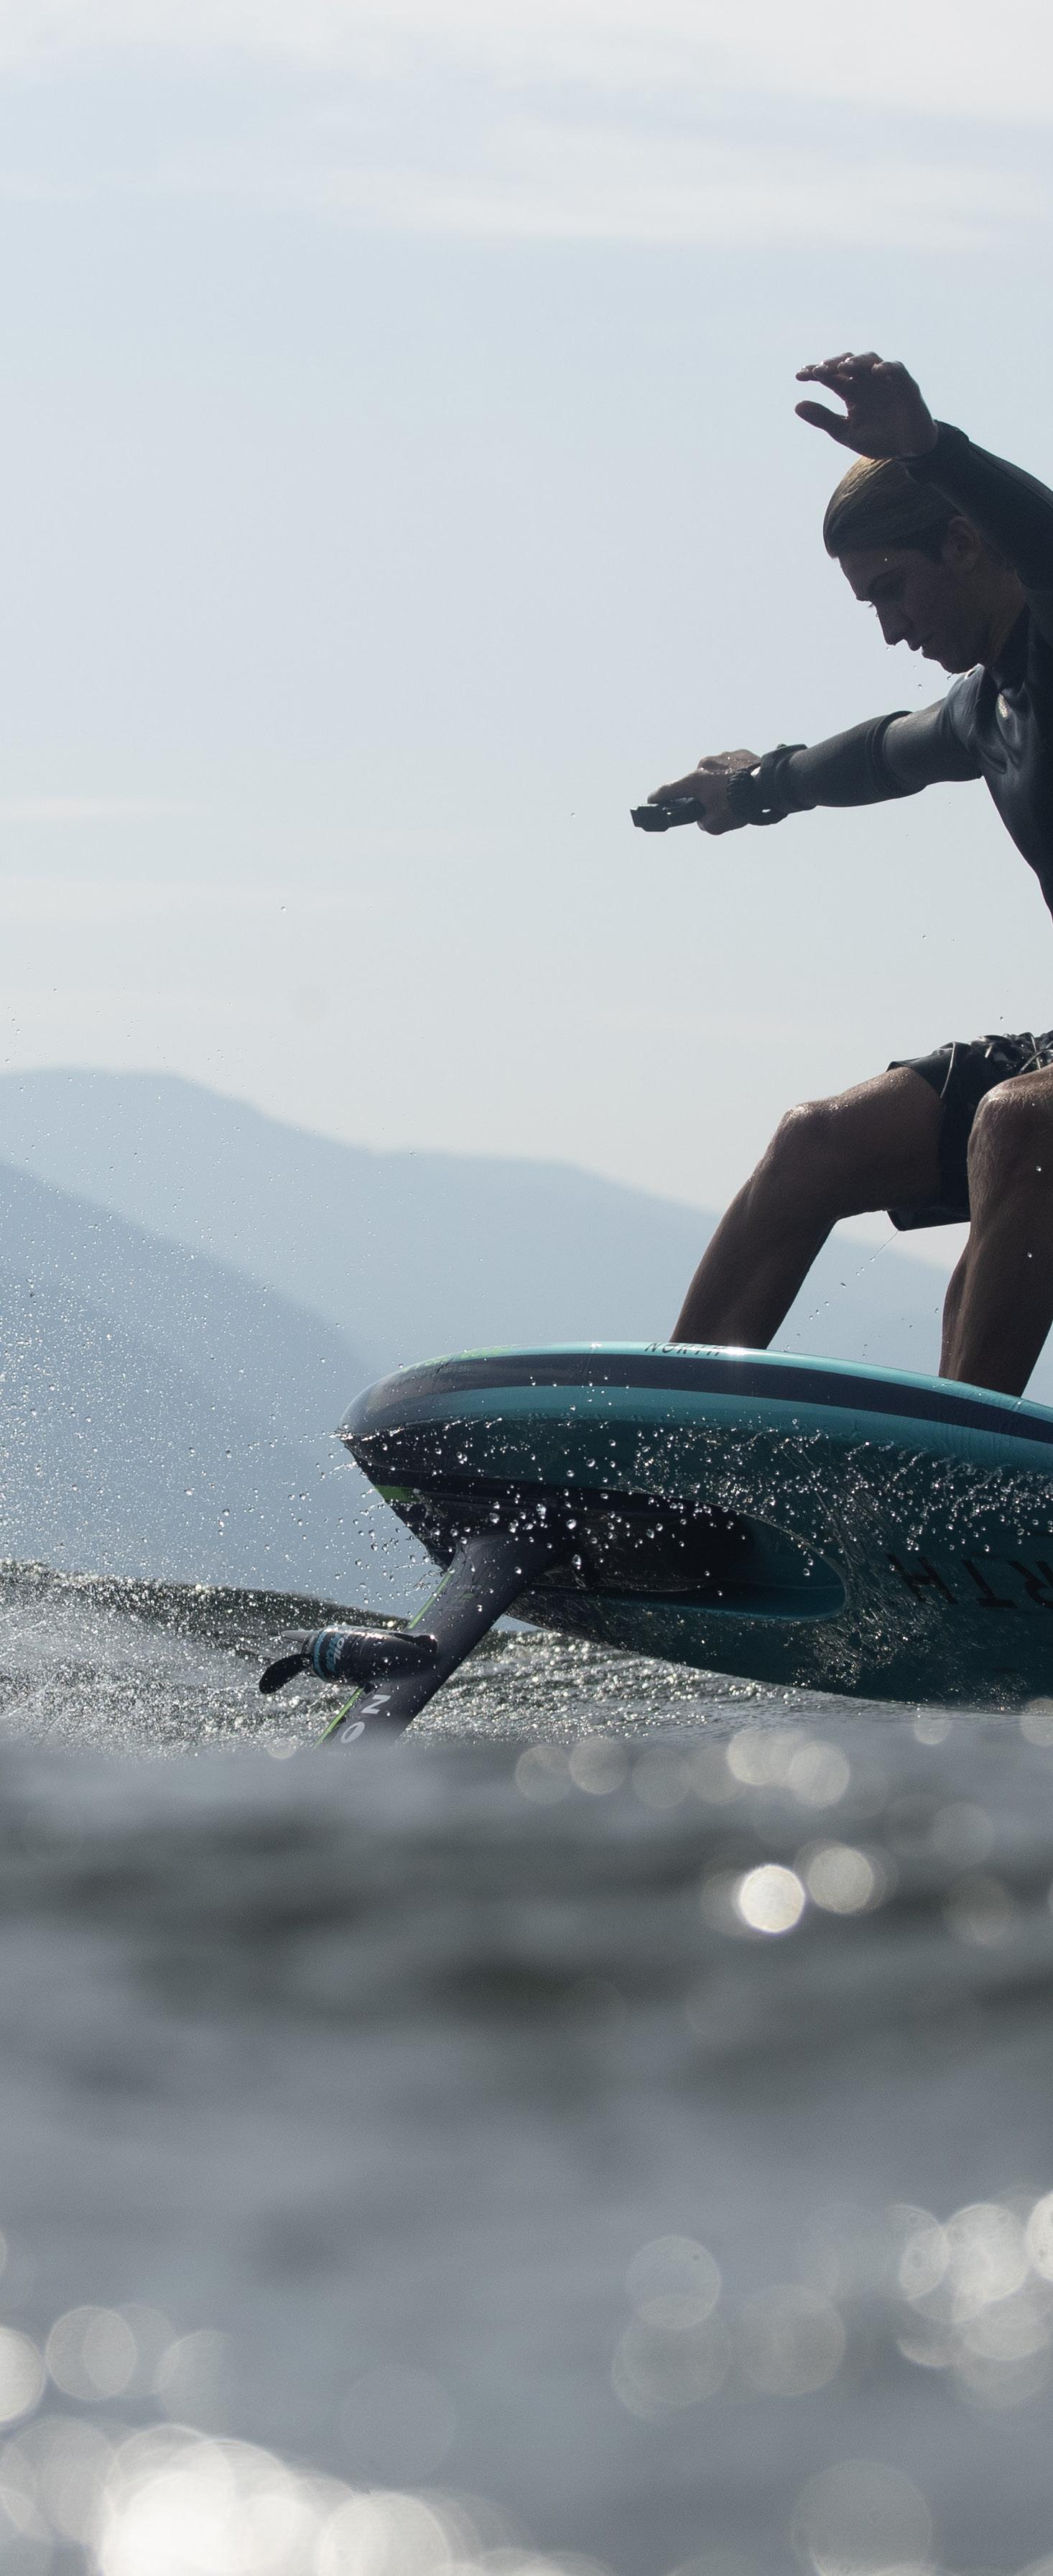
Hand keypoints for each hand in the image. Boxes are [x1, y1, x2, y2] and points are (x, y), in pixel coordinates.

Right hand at [649, 750, 758, 834]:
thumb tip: (704, 818)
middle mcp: (705, 764)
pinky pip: (732, 766)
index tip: (652, 800)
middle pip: (696, 782)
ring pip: (715, 773)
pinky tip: (746, 785)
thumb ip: (704, 823)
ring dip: (720, 783)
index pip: (668, 790)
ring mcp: (722, 756)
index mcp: (694, 781)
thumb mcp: (717, 824)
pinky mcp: (739, 753)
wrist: (768, 786)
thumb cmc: (740, 804)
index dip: (658, 798)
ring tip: (736, 795)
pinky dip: (735, 775)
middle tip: (716, 805)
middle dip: (703, 793)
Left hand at [795, 352, 936, 457]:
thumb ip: (824, 419)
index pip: (830, 376)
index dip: (815, 373)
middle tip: (819, 370)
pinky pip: (897, 371)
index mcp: (851, 391)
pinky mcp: (906, 385)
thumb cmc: (878, 439)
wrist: (907, 451)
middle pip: (848, 363)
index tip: (799, 375)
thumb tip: (797, 405)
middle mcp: (866, 381)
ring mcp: (886, 381)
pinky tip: (876, 371)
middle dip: (833, 364)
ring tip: (844, 366)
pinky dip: (887, 368)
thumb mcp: (846, 433)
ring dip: (857, 362)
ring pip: (870, 360)